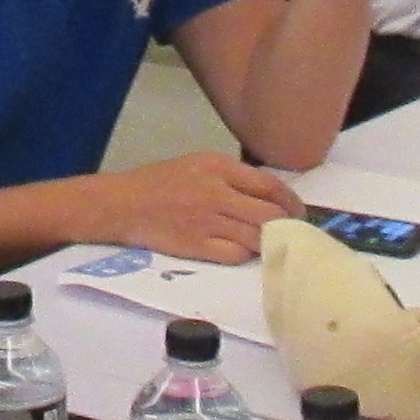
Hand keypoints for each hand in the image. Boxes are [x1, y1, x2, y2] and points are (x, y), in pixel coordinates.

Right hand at [83, 154, 303, 261]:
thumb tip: (266, 195)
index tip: (298, 211)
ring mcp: (208, 221)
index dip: (291, 201)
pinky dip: (246, 255)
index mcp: (218, 167)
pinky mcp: (198, 246)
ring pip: (256, 236)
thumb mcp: (196, 165)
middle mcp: (217, 193)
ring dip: (269, 242)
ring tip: (273, 245)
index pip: (270, 185)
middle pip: (269, 213)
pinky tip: (245, 252)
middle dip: (287, 225)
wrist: (122, 204)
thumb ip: (230, 177)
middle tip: (292, 232)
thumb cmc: (158, 182)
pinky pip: (236, 255)